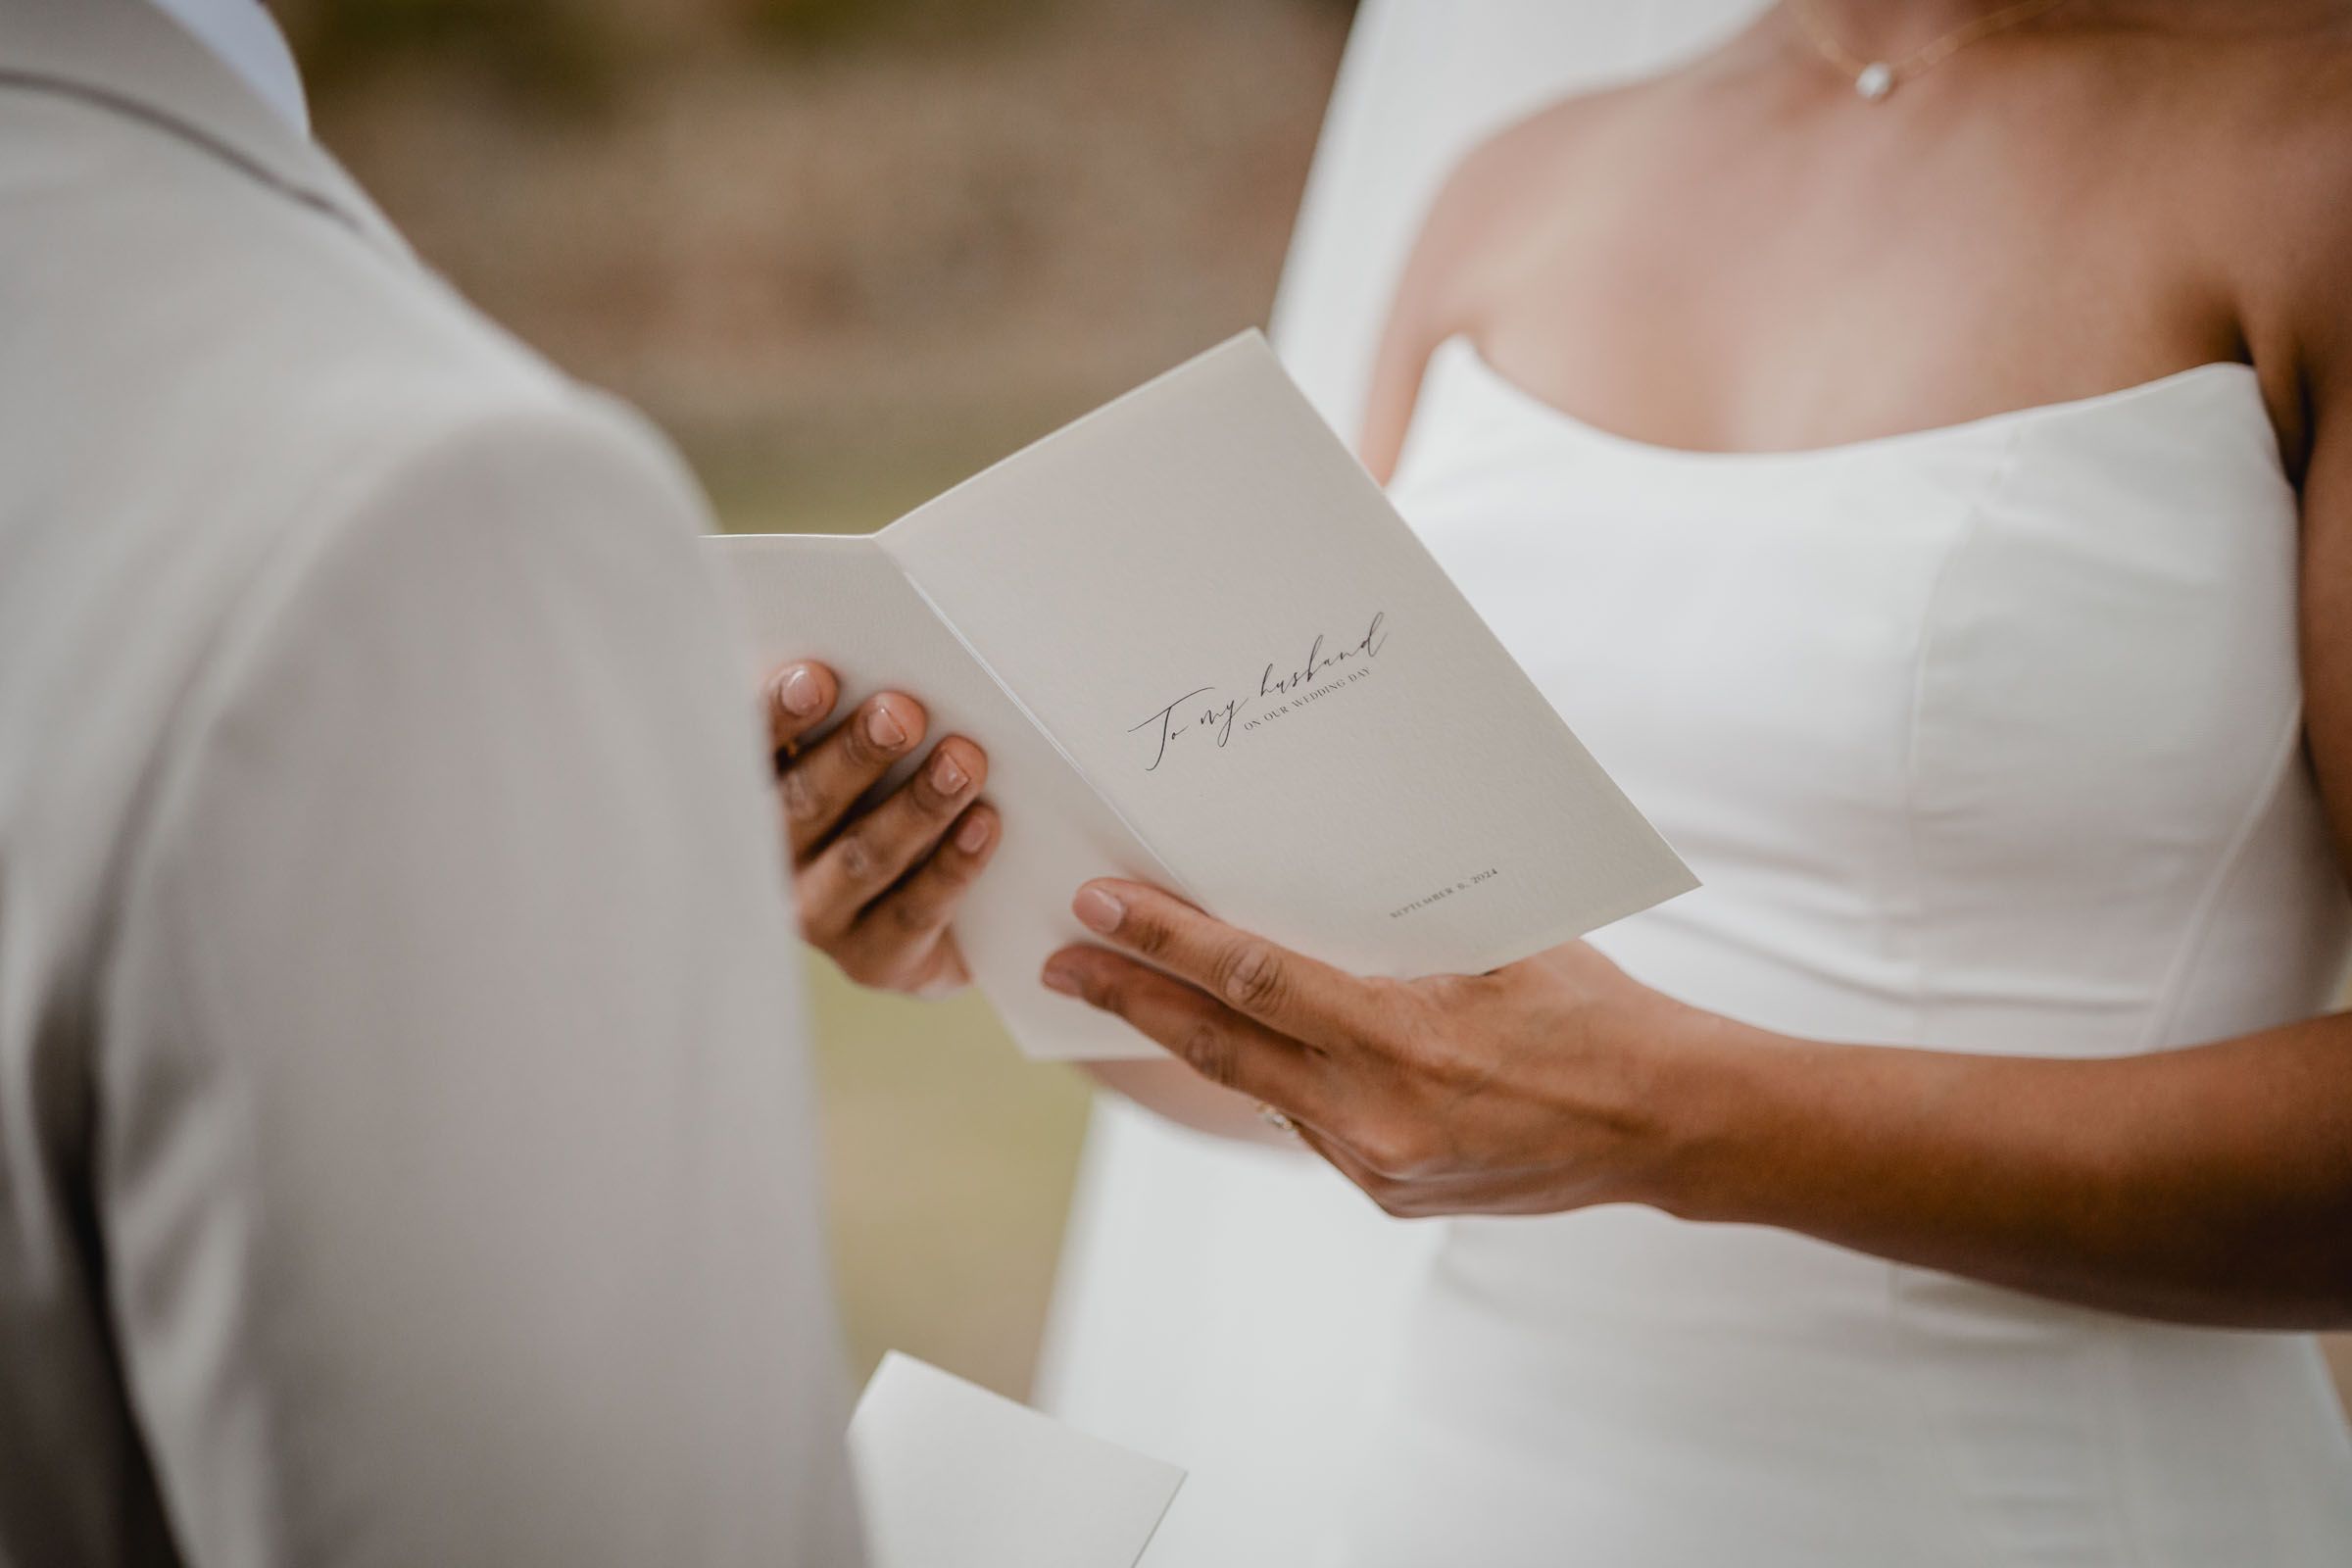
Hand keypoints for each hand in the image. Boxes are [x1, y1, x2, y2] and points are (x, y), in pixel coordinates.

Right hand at [763, 659, 999, 996]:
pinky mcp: (873, 961)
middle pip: (807, 804)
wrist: (938, 919)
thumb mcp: (860, 755)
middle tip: (902, 712)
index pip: (752, 749)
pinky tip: (985, 823)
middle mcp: (772, 861)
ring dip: (916, 806)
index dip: (779, 715)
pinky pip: (914, 910)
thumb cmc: (886, 799)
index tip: (817, 676)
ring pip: (866, 856)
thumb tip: (892, 667)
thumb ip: (855, 714)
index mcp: (754, 794)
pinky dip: (952, 864)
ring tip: (962, 761)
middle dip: (857, 754)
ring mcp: (820, 917)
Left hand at [1041, 880, 1720, 1216]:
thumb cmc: (1592, 1010)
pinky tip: (1245, 1047)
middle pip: (1220, 1046)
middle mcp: (1375, 1112)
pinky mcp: (1390, 1196)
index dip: (1166, 942)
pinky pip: (1309, 1126)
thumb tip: (1301, 889)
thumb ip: (1398, 930)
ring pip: (1259, 1090)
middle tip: (1058, 964)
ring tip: (1125, 999)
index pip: (1252, 978)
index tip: (1096, 907)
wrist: (1665, 1123)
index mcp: (1401, 1037)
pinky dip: (1274, 1080)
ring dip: (1190, 1042)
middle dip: (1131, 999)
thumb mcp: (1501, 943)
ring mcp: (1378, 1164)